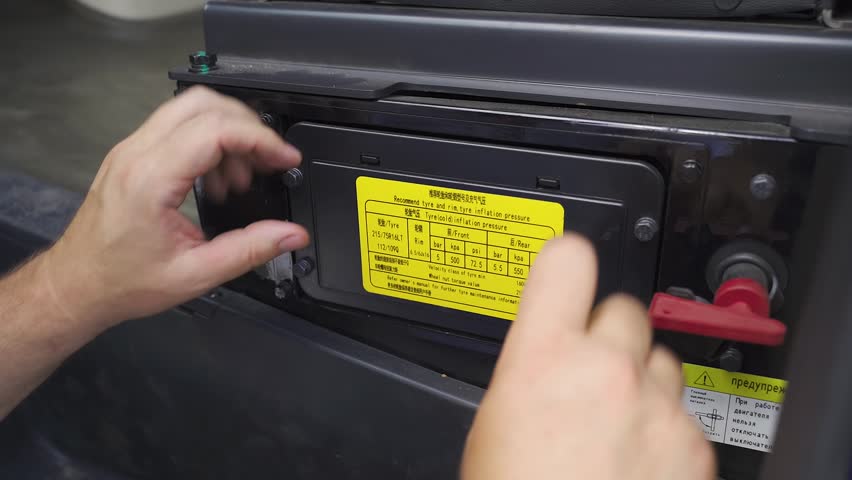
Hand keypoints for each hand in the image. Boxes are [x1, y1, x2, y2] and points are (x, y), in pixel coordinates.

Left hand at [38, 86, 308, 328]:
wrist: (76, 285)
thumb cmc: (122, 281)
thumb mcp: (196, 274)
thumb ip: (250, 250)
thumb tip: (292, 235)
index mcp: (150, 179)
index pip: (215, 129)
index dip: (260, 138)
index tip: (284, 158)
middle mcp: (136, 154)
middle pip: (203, 103)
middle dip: (247, 125)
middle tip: (270, 158)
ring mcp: (131, 149)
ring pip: (190, 107)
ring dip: (228, 131)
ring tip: (241, 176)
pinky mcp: (132, 154)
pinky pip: (177, 126)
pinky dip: (208, 140)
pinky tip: (218, 178)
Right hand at [461, 235, 715, 479]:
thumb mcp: (497, 419)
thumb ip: (532, 367)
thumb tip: (548, 352)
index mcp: (543, 356)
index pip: (568, 259)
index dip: (567, 262)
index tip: (568, 272)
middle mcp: (605, 368)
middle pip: (623, 306)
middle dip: (606, 333)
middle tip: (588, 373)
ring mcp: (656, 403)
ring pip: (660, 356)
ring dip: (641, 376)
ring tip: (613, 421)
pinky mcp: (693, 441)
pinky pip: (684, 408)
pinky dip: (665, 425)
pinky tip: (636, 458)